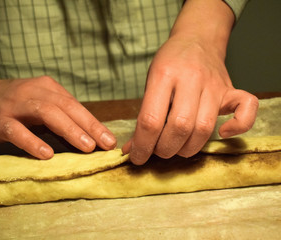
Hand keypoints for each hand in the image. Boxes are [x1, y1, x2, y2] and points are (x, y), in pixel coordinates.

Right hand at [0, 76, 116, 158]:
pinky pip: (17, 131)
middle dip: (88, 126)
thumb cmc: (17, 103)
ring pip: (46, 113)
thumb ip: (62, 117)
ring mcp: (16, 105)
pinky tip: (47, 154)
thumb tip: (90, 136)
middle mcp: (34, 92)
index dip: (94, 123)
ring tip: (86, 147)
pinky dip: (33, 142)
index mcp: (48, 88)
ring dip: (69, 130)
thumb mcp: (42, 103)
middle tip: (106, 144)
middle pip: (66, 107)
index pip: (75, 106)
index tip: (110, 140)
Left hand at [122, 35, 257, 164]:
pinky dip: (238, 127)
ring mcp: (214, 84)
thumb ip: (143, 115)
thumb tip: (133, 149)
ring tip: (176, 148)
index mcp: (164, 75)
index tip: (138, 158)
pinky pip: (247, 109)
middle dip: (165, 149)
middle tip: (158, 151)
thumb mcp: (149, 82)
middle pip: (180, 126)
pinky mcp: (231, 89)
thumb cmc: (169, 63)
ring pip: (205, 127)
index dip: (142, 145)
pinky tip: (222, 133)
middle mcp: (191, 78)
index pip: (150, 120)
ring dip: (188, 148)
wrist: (197, 37)